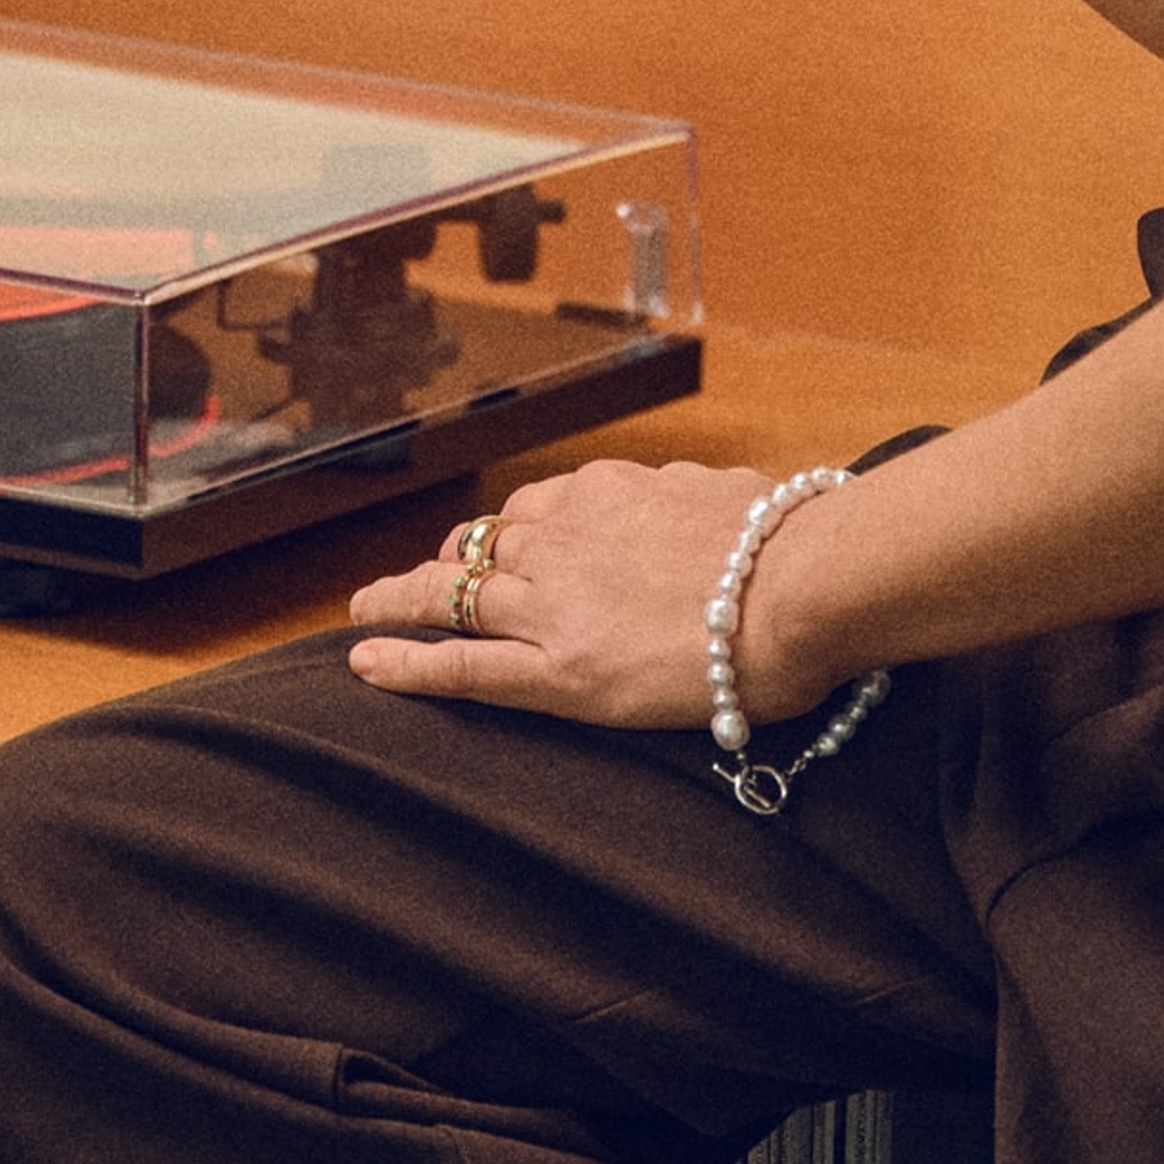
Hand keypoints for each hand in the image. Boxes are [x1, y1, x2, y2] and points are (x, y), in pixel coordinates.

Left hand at [346, 458, 816, 727]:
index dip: (508, 534)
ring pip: (452, 598)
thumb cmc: (785, 540)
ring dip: (401, 600)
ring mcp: (554, 605)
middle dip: (449, 563)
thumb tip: (691, 495)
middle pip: (482, 548)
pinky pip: (464, 665)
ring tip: (365, 609)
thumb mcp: (727, 492)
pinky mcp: (559, 671)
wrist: (797, 587)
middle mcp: (563, 540)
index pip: (533, 510)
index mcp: (603, 493)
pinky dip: (407, 661)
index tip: (496, 546)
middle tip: (423, 579)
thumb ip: (688, 495)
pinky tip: (367, 661)